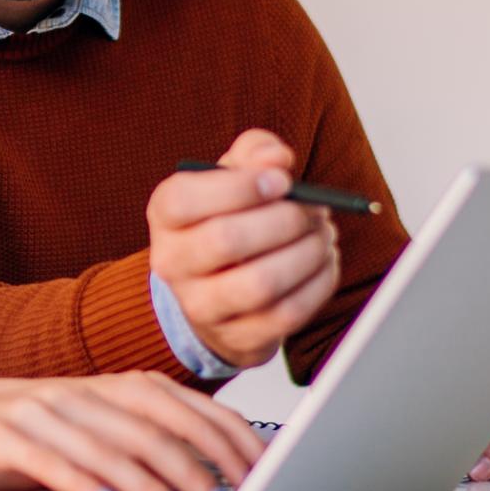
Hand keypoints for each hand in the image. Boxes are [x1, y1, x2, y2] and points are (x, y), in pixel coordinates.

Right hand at [0, 374, 265, 490]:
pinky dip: (84, 482)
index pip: (173, 401)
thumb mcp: (65, 440)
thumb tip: (189, 478)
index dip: (219, 431)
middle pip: (150, 420)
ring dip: (152, 480)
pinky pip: (50, 459)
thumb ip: (118, 447)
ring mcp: (34, 409)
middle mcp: (71, 391)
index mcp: (93, 388)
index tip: (256, 466)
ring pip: (108, 443)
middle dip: (199, 459)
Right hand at [147, 129, 340, 370]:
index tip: (282, 180)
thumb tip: (277, 159)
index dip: (239, 188)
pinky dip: (318, 284)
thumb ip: (255, 153)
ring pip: (260, 284)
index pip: (184, 200)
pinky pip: (287, 314)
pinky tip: (324, 262)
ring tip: (322, 234)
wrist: (216, 289)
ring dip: (306, 253)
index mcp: (165, 215)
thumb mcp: (231, 176)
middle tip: (315, 209)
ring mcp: (201, 306)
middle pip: (226, 241)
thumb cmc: (228, 218)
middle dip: (284, 220)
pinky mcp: (238, 337)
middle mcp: (172, 263)